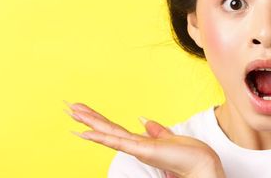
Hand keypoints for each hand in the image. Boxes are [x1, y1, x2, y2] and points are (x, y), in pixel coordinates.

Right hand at [66, 101, 224, 177]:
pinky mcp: (141, 150)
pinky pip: (116, 141)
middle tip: (68, 106)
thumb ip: (156, 130)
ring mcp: (136, 148)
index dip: (97, 119)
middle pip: (105, 128)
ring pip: (107, 133)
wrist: (201, 164)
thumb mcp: (169, 137)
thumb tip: (143, 120)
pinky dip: (100, 137)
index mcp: (139, 142)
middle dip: (87, 118)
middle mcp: (134, 145)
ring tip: (72, 113)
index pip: (113, 128)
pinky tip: (86, 132)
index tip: (83, 109)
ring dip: (88, 123)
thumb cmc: (190, 154)